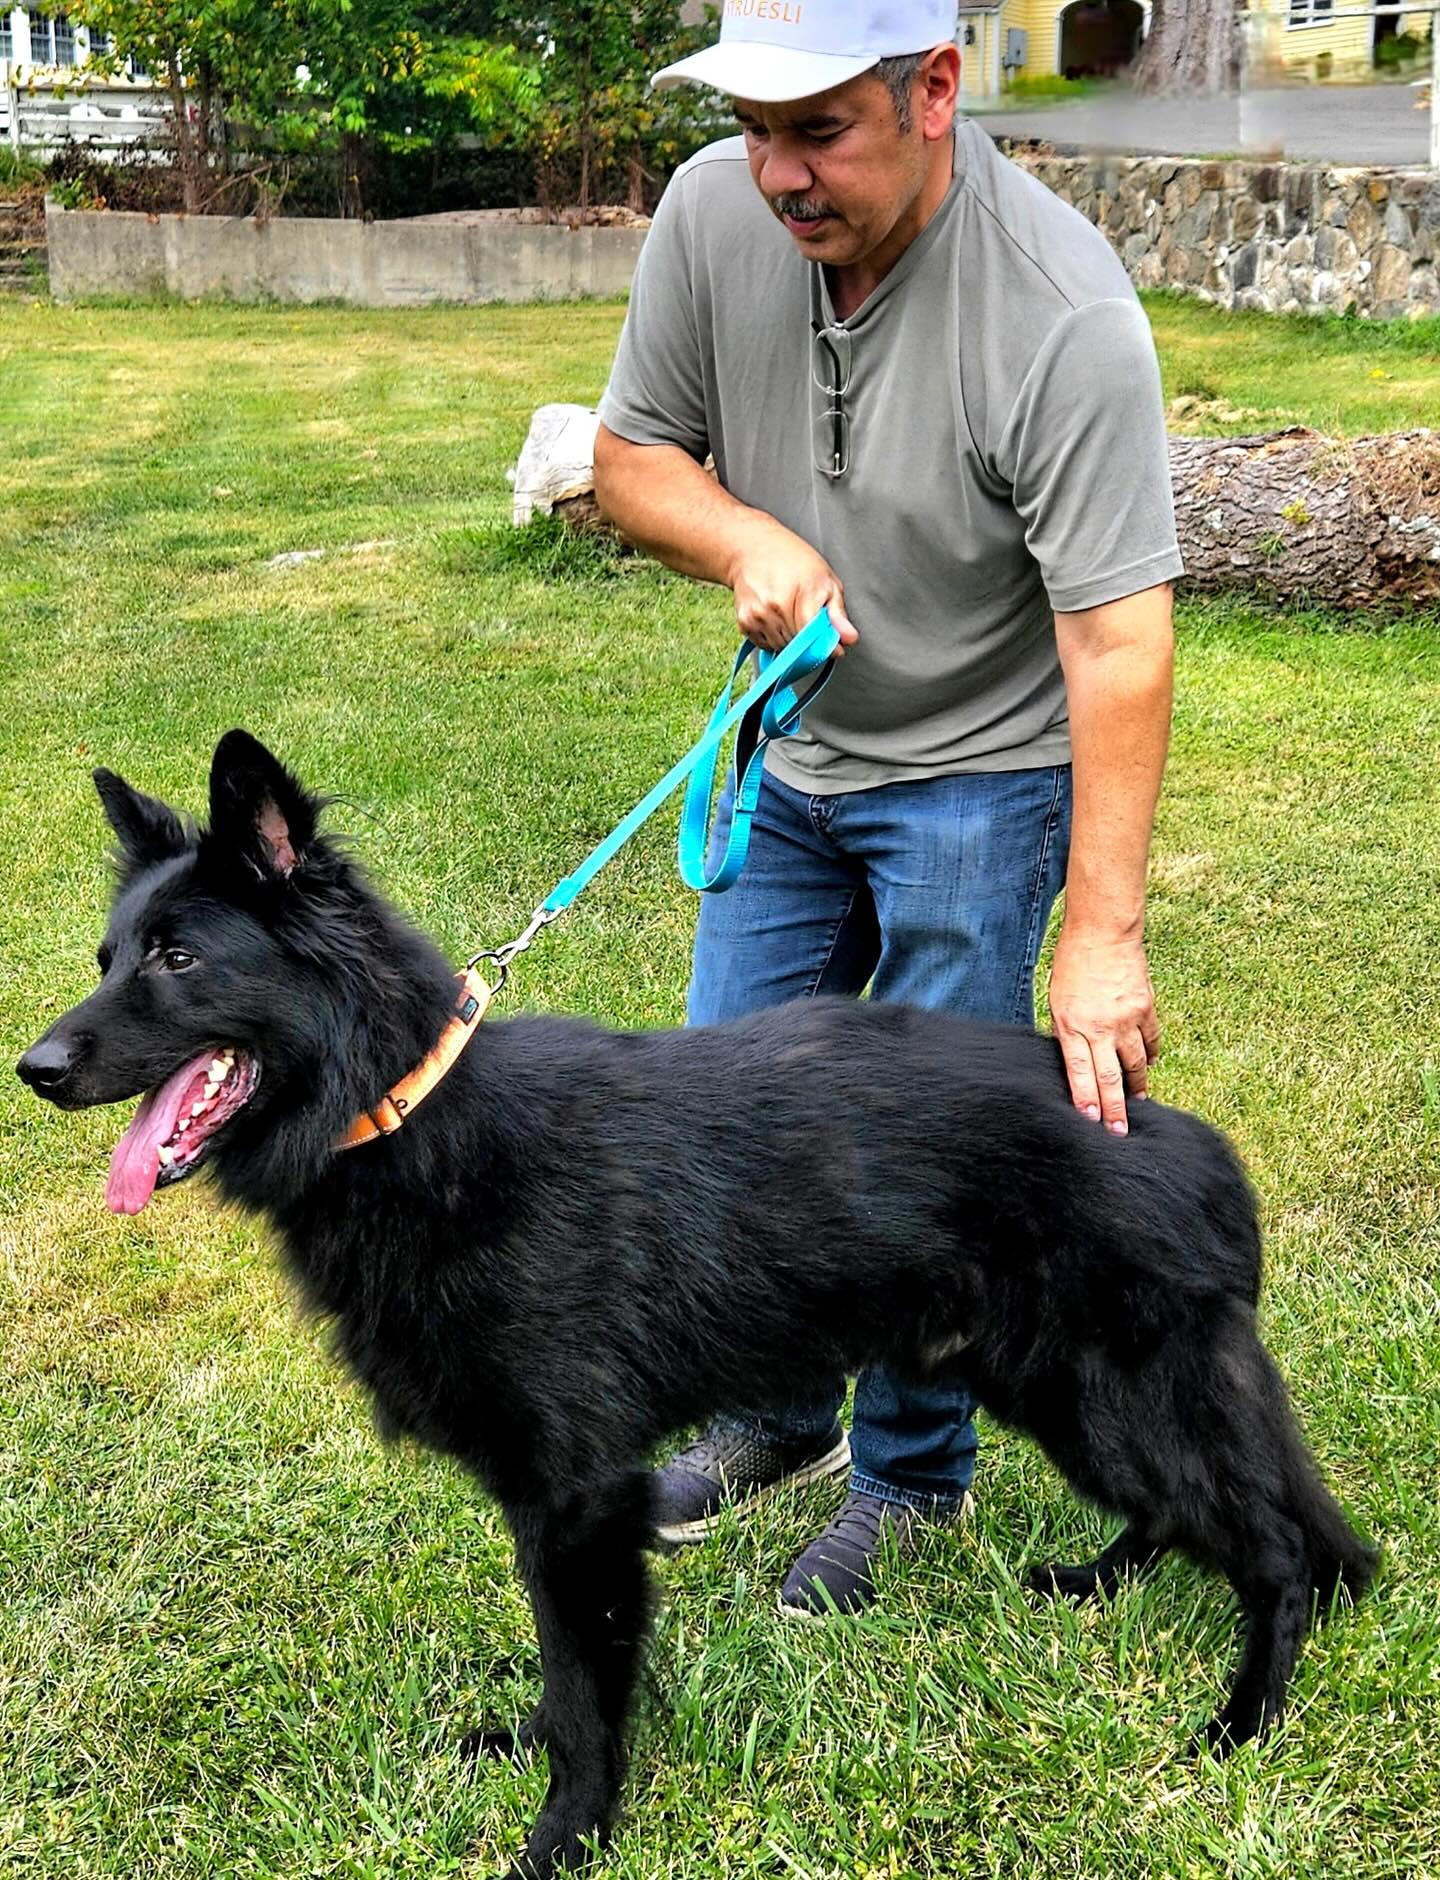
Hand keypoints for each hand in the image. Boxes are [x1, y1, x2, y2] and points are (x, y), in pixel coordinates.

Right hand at [726, 517, 859, 654]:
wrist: (753, 548)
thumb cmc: (792, 560)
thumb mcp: (825, 579)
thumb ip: (837, 613)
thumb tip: (849, 638)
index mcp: (801, 593)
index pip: (813, 636)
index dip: (824, 645)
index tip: (832, 647)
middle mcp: (776, 606)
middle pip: (797, 645)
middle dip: (807, 640)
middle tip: (808, 620)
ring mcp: (758, 614)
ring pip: (781, 647)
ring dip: (790, 640)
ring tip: (791, 616)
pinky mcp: (744, 621)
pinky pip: (765, 645)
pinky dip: (773, 638)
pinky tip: (776, 618)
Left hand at [1048, 926, 1159, 1136]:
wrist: (1103, 933)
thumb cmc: (1072, 965)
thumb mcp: (1058, 1002)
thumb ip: (1069, 1033)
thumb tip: (1078, 1063)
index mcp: (1073, 1025)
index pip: (1080, 1073)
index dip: (1087, 1100)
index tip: (1093, 1122)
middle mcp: (1101, 1026)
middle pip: (1110, 1077)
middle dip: (1115, 1108)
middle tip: (1120, 1132)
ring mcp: (1127, 1019)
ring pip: (1135, 1063)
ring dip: (1136, 1086)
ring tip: (1137, 1103)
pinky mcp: (1146, 1008)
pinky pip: (1151, 1041)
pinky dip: (1150, 1055)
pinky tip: (1148, 1066)